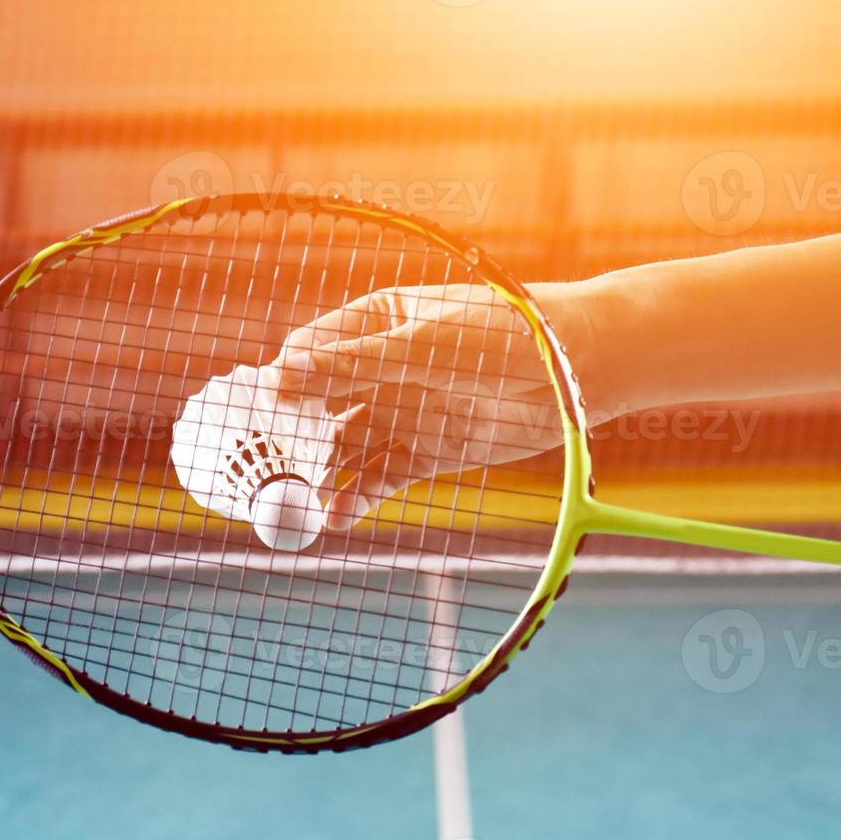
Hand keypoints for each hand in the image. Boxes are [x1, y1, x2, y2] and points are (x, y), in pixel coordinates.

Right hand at [262, 283, 568, 530]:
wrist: (578, 370)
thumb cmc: (505, 334)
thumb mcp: (424, 345)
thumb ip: (355, 363)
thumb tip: (284, 374)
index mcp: (375, 322)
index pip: (312, 351)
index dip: (284, 382)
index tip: (262, 412)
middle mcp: (380, 367)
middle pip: (318, 405)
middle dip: (293, 436)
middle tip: (270, 467)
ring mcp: (401, 411)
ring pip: (344, 446)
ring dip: (319, 473)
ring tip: (297, 502)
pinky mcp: (425, 451)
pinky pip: (378, 477)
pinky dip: (355, 498)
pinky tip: (334, 517)